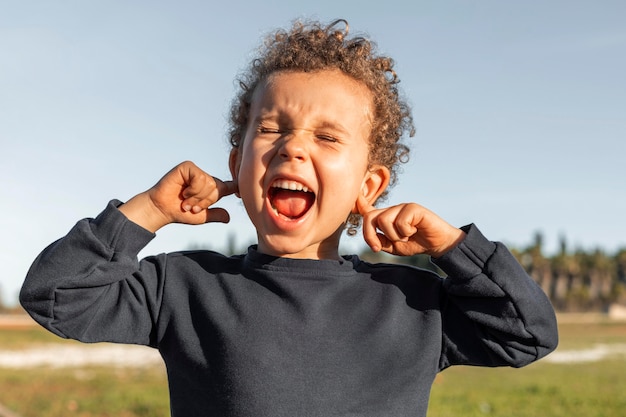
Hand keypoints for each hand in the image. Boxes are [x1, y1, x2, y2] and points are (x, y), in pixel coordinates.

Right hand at [120, 161, 238, 231]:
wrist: (162, 210)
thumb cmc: (178, 212)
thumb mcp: (201, 216)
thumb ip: (215, 215)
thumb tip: (229, 218)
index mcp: (211, 189)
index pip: (229, 186)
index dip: (237, 185)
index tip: (243, 186)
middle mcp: (205, 178)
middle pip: (218, 188)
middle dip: (205, 202)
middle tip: (191, 207)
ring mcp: (196, 171)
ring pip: (209, 184)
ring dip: (196, 198)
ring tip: (185, 201)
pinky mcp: (187, 167)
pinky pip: (200, 178)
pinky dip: (193, 189)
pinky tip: (183, 191)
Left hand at [356, 195, 464, 256]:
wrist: (437, 244)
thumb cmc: (416, 243)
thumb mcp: (393, 247)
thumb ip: (380, 241)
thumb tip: (370, 238)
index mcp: (386, 218)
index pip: (368, 210)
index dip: (359, 204)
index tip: (353, 198)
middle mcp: (392, 210)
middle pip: (370, 217)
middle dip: (369, 234)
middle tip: (378, 247)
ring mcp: (402, 207)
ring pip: (384, 221)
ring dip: (394, 235)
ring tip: (406, 236)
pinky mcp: (413, 207)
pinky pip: (399, 221)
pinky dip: (405, 231)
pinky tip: (415, 230)